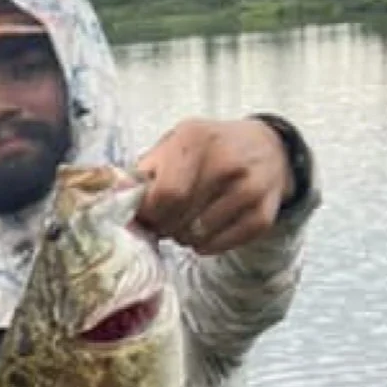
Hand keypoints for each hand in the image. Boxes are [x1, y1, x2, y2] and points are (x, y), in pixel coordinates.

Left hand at [135, 118, 293, 255]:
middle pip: (178, 220)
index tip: (147, 213)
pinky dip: (205, 245)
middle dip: (164, 227)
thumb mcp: (177, 142)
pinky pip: (217, 247)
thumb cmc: (210, 148)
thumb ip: (147, 169)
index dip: (150, 213)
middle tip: (167, 219)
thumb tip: (119, 200)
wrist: (268, 147)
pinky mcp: (262, 215)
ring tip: (189, 220)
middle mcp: (227, 162)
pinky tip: (209, 227)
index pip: (164, 195)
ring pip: (196, 237)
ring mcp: (249, 189)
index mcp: (196, 139)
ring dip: (184, 237)